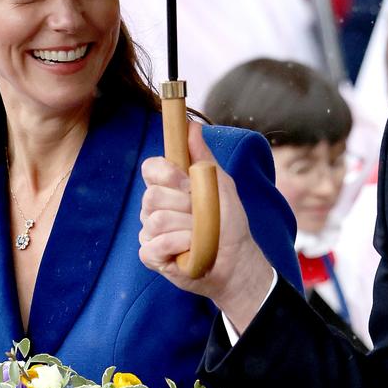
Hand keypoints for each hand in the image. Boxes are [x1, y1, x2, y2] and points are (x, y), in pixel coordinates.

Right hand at [139, 122, 273, 331]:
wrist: (236, 261)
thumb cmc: (228, 223)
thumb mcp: (220, 185)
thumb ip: (203, 157)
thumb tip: (191, 126)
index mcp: (168, 187)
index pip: (150, 169)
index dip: (166, 174)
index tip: (187, 182)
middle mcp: (154, 208)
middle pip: (153, 196)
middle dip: (185, 205)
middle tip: (202, 215)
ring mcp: (150, 232)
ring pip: (157, 220)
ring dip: (187, 228)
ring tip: (200, 236)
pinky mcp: (151, 256)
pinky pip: (156, 244)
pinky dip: (180, 246)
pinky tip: (190, 250)